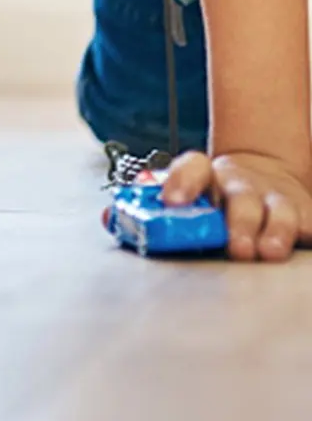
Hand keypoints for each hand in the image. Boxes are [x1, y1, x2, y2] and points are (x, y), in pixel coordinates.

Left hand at [163, 149, 311, 260]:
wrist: (263, 176)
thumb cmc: (220, 196)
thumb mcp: (191, 196)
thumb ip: (164, 209)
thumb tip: (127, 219)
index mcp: (208, 178)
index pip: (193, 168)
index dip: (182, 183)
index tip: (172, 201)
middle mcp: (243, 185)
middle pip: (242, 197)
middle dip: (240, 223)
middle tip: (236, 247)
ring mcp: (277, 198)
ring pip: (281, 211)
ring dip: (276, 232)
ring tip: (270, 252)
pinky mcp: (305, 214)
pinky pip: (309, 223)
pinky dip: (306, 232)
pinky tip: (301, 242)